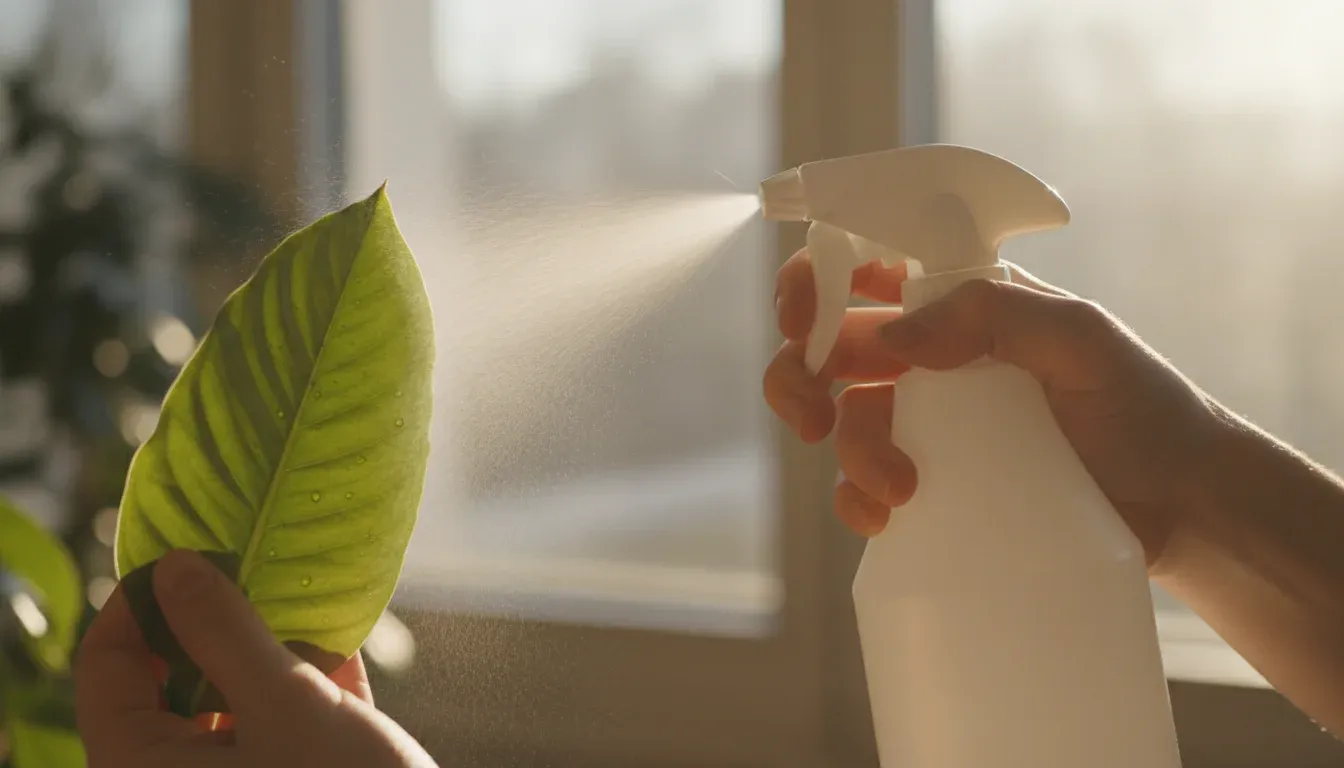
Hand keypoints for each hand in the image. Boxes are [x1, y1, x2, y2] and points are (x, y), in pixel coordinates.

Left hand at [75, 549, 436, 767]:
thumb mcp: (287, 705)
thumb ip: (224, 633)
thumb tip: (174, 566)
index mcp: (142, 767)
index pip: (105, 667)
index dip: (141, 603)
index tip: (197, 555)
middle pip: (166, 681)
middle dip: (214, 621)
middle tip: (258, 570)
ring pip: (227, 700)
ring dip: (266, 646)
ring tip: (305, 599)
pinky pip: (275, 723)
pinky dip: (301, 680)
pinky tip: (341, 642)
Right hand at [762, 250, 1221, 570]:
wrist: (1181, 508)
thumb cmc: (1144, 408)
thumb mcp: (1082, 340)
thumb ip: (994, 315)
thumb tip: (893, 336)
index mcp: (960, 301)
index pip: (865, 266)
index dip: (814, 280)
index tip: (800, 319)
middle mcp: (934, 355)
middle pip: (829, 346)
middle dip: (797, 375)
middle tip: (811, 416)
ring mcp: (930, 422)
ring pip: (843, 420)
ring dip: (850, 452)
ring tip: (899, 489)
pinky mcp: (933, 482)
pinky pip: (864, 486)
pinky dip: (856, 500)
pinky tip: (886, 517)